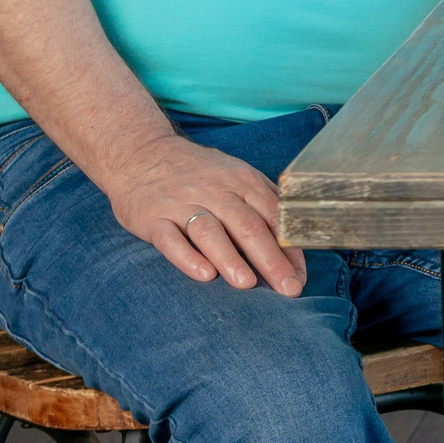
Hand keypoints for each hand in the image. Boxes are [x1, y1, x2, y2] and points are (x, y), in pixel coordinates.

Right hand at [103, 131, 306, 295]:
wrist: (142, 153)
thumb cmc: (201, 173)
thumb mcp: (237, 176)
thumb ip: (265, 204)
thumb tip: (296, 242)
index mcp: (243, 182)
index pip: (274, 217)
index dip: (290, 249)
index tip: (301, 278)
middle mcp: (216, 192)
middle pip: (248, 226)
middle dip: (271, 260)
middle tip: (288, 289)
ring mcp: (182, 204)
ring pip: (210, 232)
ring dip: (230, 258)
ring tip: (248, 284)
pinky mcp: (153, 217)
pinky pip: (170, 239)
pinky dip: (187, 257)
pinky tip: (204, 275)